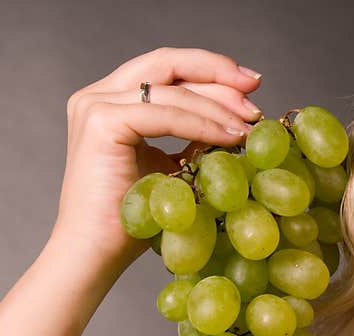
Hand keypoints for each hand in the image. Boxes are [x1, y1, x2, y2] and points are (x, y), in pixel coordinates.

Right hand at [50, 47, 262, 271]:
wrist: (99, 253)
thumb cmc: (135, 221)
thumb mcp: (174, 170)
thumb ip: (195, 140)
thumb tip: (239, 123)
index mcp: (113, 101)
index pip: (167, 69)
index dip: (211, 69)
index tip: (251, 83)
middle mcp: (99, 95)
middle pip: (168, 64)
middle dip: (219, 74)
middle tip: (256, 90)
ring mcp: (96, 105)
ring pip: (172, 90)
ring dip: (218, 106)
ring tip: (249, 125)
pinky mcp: (101, 122)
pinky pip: (164, 114)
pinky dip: (202, 124)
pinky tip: (230, 138)